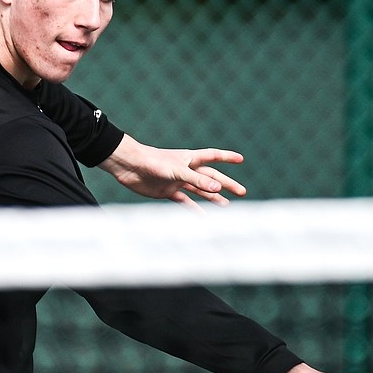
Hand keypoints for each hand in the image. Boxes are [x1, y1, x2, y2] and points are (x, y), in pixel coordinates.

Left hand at [98, 134, 247, 208]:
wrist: (130, 166)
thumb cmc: (153, 162)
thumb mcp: (178, 171)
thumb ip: (198, 180)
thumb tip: (217, 188)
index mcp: (190, 159)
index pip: (213, 156)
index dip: (227, 157)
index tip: (241, 159)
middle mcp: (186, 170)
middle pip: (211, 177)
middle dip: (226, 184)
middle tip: (242, 191)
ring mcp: (177, 181)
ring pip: (199, 190)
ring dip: (213, 197)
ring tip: (226, 205)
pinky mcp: (167, 191)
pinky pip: (184, 201)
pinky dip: (194, 208)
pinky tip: (203, 216)